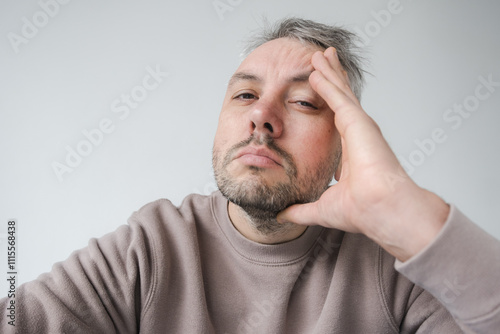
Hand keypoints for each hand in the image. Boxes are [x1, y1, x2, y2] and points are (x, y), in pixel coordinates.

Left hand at [277, 47, 448, 261]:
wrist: (380, 210)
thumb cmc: (361, 211)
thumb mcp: (321, 208)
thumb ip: (300, 210)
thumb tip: (281, 215)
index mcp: (352, 150)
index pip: (336, 119)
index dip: (328, 103)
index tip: (319, 93)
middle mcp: (357, 134)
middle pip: (340, 100)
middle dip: (330, 79)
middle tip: (319, 60)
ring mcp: (359, 126)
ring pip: (340, 92)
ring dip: (328, 73)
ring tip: (318, 55)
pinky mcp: (357, 122)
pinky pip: (338, 97)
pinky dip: (327, 82)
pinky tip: (315, 70)